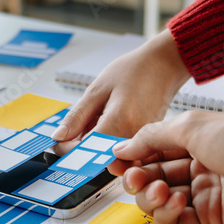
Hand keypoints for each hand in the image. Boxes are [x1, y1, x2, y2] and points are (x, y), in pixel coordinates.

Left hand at [52, 30, 190, 161]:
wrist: (164, 64)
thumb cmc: (133, 71)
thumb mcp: (97, 89)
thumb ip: (77, 117)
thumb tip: (58, 137)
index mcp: (119, 123)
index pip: (86, 151)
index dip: (68, 149)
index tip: (59, 140)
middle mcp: (134, 138)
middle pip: (98, 158)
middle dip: (82, 147)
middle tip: (78, 126)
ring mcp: (143, 142)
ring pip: (109, 156)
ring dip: (95, 144)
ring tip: (96, 119)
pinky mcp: (147, 142)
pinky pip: (122, 150)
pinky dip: (108, 140)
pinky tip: (108, 120)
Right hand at [111, 111, 223, 223]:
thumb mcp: (194, 125)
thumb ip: (154, 136)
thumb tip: (123, 146)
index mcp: (199, 141)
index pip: (155, 150)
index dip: (133, 155)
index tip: (115, 160)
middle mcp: (201, 168)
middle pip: (153, 176)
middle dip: (137, 176)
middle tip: (130, 176)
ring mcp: (206, 197)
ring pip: (159, 201)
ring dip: (149, 195)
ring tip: (158, 188)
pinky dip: (165, 214)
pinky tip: (174, 201)